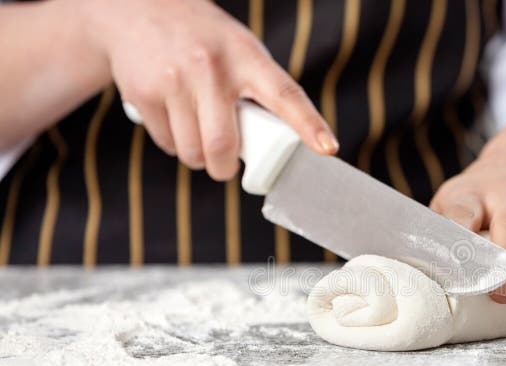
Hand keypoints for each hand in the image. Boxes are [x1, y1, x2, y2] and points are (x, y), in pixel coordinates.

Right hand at [79, 0, 337, 179]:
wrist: (137, 8)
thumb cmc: (203, 41)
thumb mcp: (239, 50)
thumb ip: (259, 89)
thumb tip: (277, 145)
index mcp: (246, 56)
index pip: (285, 94)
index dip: (308, 124)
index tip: (327, 148)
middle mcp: (211, 67)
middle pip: (223, 146)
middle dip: (224, 168)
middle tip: (224, 165)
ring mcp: (174, 80)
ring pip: (193, 153)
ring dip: (197, 156)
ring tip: (196, 130)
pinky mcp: (143, 93)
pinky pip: (167, 144)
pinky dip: (174, 143)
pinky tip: (173, 118)